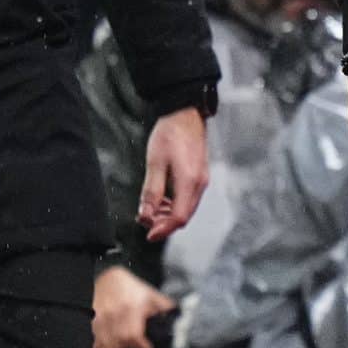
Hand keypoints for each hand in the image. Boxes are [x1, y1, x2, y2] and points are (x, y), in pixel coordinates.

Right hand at [92, 266, 175, 347]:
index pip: (132, 337)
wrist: (106, 279)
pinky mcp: (89, 326)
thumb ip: (164, 307)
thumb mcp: (149, 294)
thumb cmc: (128, 287)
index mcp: (129, 308)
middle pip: (119, 347)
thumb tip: (179, 319)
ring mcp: (98, 322)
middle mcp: (111, 316)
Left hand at [138, 108, 209, 239]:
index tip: (148, 235)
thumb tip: (146, 216)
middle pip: (184, 216)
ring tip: (150, 211)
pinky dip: (175, 204)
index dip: (163, 230)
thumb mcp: (155, 163)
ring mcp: (202, 179)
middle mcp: (200, 184)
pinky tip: (161, 200)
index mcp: (189, 182)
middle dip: (164, 224)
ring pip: (186, 208)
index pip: (178, 218)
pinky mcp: (200, 175)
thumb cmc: (170, 134)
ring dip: (168, 215)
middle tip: (145, 222)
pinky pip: (188, 198)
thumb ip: (151, 192)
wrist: (185, 112)